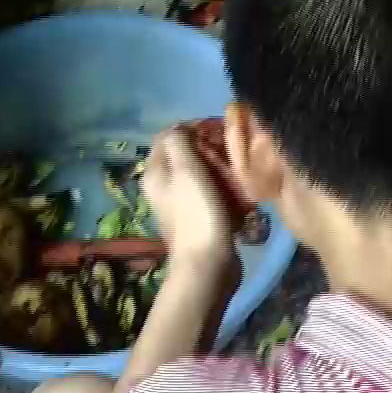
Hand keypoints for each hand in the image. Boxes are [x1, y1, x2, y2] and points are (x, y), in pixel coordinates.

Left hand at [142, 127, 235, 265]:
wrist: (207, 264)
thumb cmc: (197, 213)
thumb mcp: (186, 169)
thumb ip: (180, 142)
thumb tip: (181, 128)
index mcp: (155, 172)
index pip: (167, 136)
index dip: (192, 128)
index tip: (217, 130)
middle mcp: (162, 186)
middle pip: (184, 155)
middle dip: (207, 149)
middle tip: (230, 151)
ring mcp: (178, 204)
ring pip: (199, 174)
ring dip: (217, 169)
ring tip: (236, 170)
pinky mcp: (196, 218)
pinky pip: (208, 193)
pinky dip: (221, 188)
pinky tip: (236, 192)